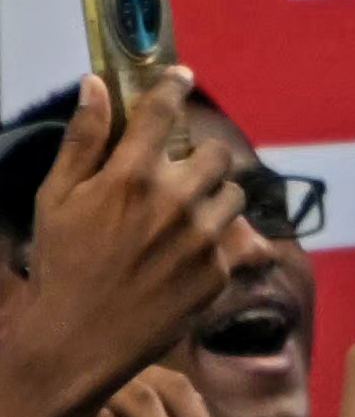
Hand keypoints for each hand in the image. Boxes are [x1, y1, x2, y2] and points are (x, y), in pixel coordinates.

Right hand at [17, 70, 257, 395]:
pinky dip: (218, 238)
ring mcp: (203, 237)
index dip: (173, 87)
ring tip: (183, 215)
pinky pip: (237, 239)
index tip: (181, 77)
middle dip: (199, 157)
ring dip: (215, 196)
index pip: (163, 112)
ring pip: (234, 194)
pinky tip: (186, 251)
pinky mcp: (220, 271)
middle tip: (178, 173)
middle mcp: (176, 200)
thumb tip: (94, 85)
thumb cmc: (59, 264)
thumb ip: (82, 140)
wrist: (78, 338)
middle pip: (216, 154)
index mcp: (131, 175)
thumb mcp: (55, 198)